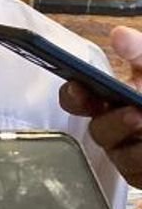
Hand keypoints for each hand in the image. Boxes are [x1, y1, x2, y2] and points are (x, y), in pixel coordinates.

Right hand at [59, 25, 141, 185]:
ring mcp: (128, 153)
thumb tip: (118, 34)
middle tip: (136, 114)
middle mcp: (115, 126)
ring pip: (120, 156)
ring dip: (139, 146)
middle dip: (115, 123)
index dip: (73, 96)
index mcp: (112, 98)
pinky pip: (138, 173)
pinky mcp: (140, 173)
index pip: (78, 99)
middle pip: (98, 130)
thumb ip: (140, 53)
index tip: (81, 88)